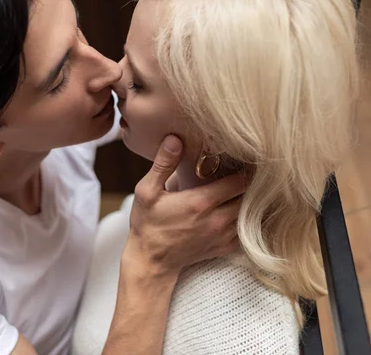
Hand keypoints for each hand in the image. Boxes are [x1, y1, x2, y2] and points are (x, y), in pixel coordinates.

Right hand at [124, 135, 246, 281]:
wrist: (151, 261)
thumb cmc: (147, 224)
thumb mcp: (147, 191)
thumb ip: (163, 164)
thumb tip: (175, 139)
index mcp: (200, 202)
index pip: (240, 181)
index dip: (246, 168)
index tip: (245, 157)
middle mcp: (217, 220)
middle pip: (250, 196)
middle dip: (251, 183)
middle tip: (248, 169)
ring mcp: (223, 236)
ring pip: (251, 213)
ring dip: (250, 200)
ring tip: (246, 187)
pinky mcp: (224, 247)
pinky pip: (247, 230)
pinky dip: (247, 218)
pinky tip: (238, 207)